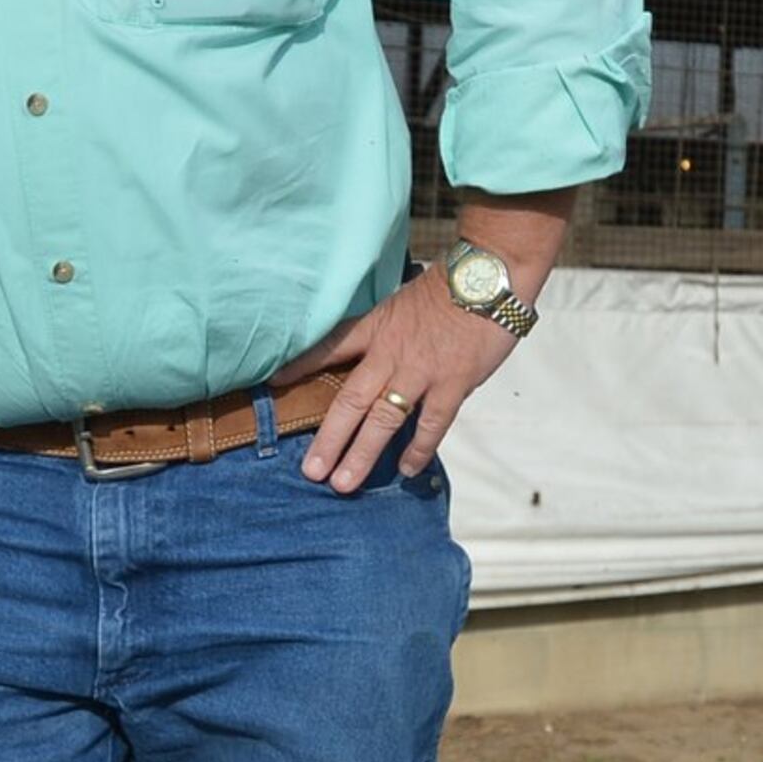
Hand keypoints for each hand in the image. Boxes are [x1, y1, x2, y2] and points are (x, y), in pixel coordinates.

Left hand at [277, 273, 520, 495]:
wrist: (489, 278)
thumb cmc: (450, 287)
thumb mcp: (404, 303)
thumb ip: (387, 333)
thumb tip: (375, 358)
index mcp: (377, 328)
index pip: (330, 348)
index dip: (301, 366)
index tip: (274, 385)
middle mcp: (391, 353)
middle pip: (351, 400)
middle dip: (328, 438)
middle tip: (311, 470)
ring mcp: (421, 372)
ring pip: (384, 420)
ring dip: (362, 454)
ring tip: (343, 483)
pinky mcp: (452, 384)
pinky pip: (432, 425)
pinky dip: (418, 449)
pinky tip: (406, 470)